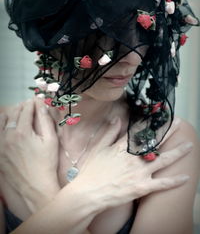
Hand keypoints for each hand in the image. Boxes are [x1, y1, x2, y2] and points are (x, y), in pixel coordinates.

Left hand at [0, 98, 59, 212]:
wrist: (35, 186)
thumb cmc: (46, 163)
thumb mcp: (51, 140)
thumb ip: (45, 121)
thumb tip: (42, 106)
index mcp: (23, 132)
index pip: (25, 111)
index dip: (31, 104)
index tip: (35, 101)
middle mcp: (8, 136)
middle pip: (13, 114)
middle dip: (21, 107)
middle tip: (27, 105)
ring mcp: (0, 145)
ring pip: (1, 122)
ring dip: (9, 114)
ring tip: (16, 113)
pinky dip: (1, 126)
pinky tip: (6, 126)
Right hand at [73, 117, 191, 210]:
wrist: (87, 193)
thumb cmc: (91, 170)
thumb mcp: (97, 147)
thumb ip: (109, 132)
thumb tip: (116, 119)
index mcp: (123, 147)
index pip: (140, 131)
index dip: (152, 123)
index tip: (161, 116)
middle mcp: (134, 157)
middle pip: (156, 142)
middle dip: (169, 132)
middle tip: (180, 124)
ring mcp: (139, 172)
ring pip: (163, 160)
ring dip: (177, 152)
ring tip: (189, 145)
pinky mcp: (141, 187)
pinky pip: (161, 184)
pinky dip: (174, 181)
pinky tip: (185, 177)